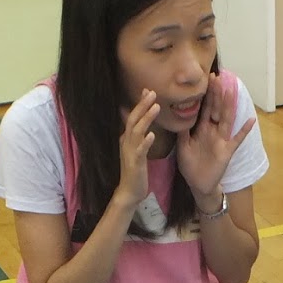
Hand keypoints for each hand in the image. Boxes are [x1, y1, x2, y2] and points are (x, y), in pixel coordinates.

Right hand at [115, 89, 158, 214]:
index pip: (133, 117)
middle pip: (133, 119)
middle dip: (142, 105)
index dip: (140, 104)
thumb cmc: (135, 171)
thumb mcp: (137, 150)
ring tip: (156, 107)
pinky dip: (145, 142)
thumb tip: (144, 126)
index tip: (148, 90)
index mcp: (127, 138)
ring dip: (146, 118)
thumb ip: (139, 137)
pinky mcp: (135, 163)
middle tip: (152, 92)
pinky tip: (152, 135)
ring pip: (137, 131)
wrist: (129, 191)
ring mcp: (129, 152)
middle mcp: (126, 142)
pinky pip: (140, 150)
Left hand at [177, 73, 254, 202]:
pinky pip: (237, 139)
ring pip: (226, 119)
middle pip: (216, 109)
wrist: (198, 184)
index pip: (206, 108)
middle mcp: (213, 131)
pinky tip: (251, 120)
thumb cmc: (190, 166)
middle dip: (217, 94)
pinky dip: (244, 130)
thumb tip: (178, 114)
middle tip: (218, 78)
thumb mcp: (183, 147)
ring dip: (229, 105)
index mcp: (202, 129)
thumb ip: (182, 132)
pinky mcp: (227, 151)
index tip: (209, 79)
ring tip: (231, 90)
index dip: (207, 94)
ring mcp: (221, 140)